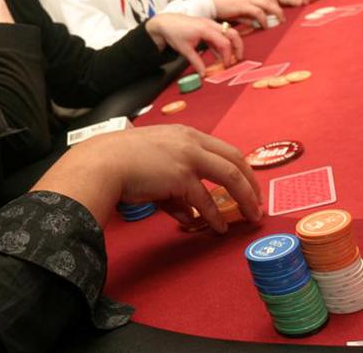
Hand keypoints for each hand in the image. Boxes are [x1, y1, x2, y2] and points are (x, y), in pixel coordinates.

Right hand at [32, 124, 262, 231]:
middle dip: (251, 183)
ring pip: (229, 177)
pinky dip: (215, 216)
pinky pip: (206, 199)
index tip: (249, 185)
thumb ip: (176, 189)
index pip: (224, 149)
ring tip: (250, 217)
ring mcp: (188, 156)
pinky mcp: (181, 176)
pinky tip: (218, 228)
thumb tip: (190, 214)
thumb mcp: (155, 166)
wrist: (105, 162)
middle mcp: (192, 141)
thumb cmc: (123, 162)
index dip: (241, 168)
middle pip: (235, 160)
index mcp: (186, 134)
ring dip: (243, 199)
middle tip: (258, 202)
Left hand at [145, 13, 242, 75]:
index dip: (227, 56)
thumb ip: (196, 62)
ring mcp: (210, 24)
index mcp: (205, 29)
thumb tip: (203, 74)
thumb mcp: (185, 50)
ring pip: (227, 33)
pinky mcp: (207, 26)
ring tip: (230, 59)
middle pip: (232, 33)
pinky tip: (219, 56)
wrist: (165, 22)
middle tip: (237, 59)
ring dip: (231, 45)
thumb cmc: (174, 33)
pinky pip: (219, 35)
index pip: (224, 43)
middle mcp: (210, 25)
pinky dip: (222, 44)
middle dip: (238, 47)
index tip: (226, 65)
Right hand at [209, 0, 283, 27]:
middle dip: (279, 8)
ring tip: (279, 22)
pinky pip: (259, 12)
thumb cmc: (219, 7)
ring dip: (276, 13)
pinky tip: (264, 26)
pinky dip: (264, 19)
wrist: (207, 3)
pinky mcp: (242, 5)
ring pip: (268, 3)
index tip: (277, 12)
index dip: (274, 3)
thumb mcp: (235, 10)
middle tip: (282, 18)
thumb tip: (255, 23)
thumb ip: (246, 15)